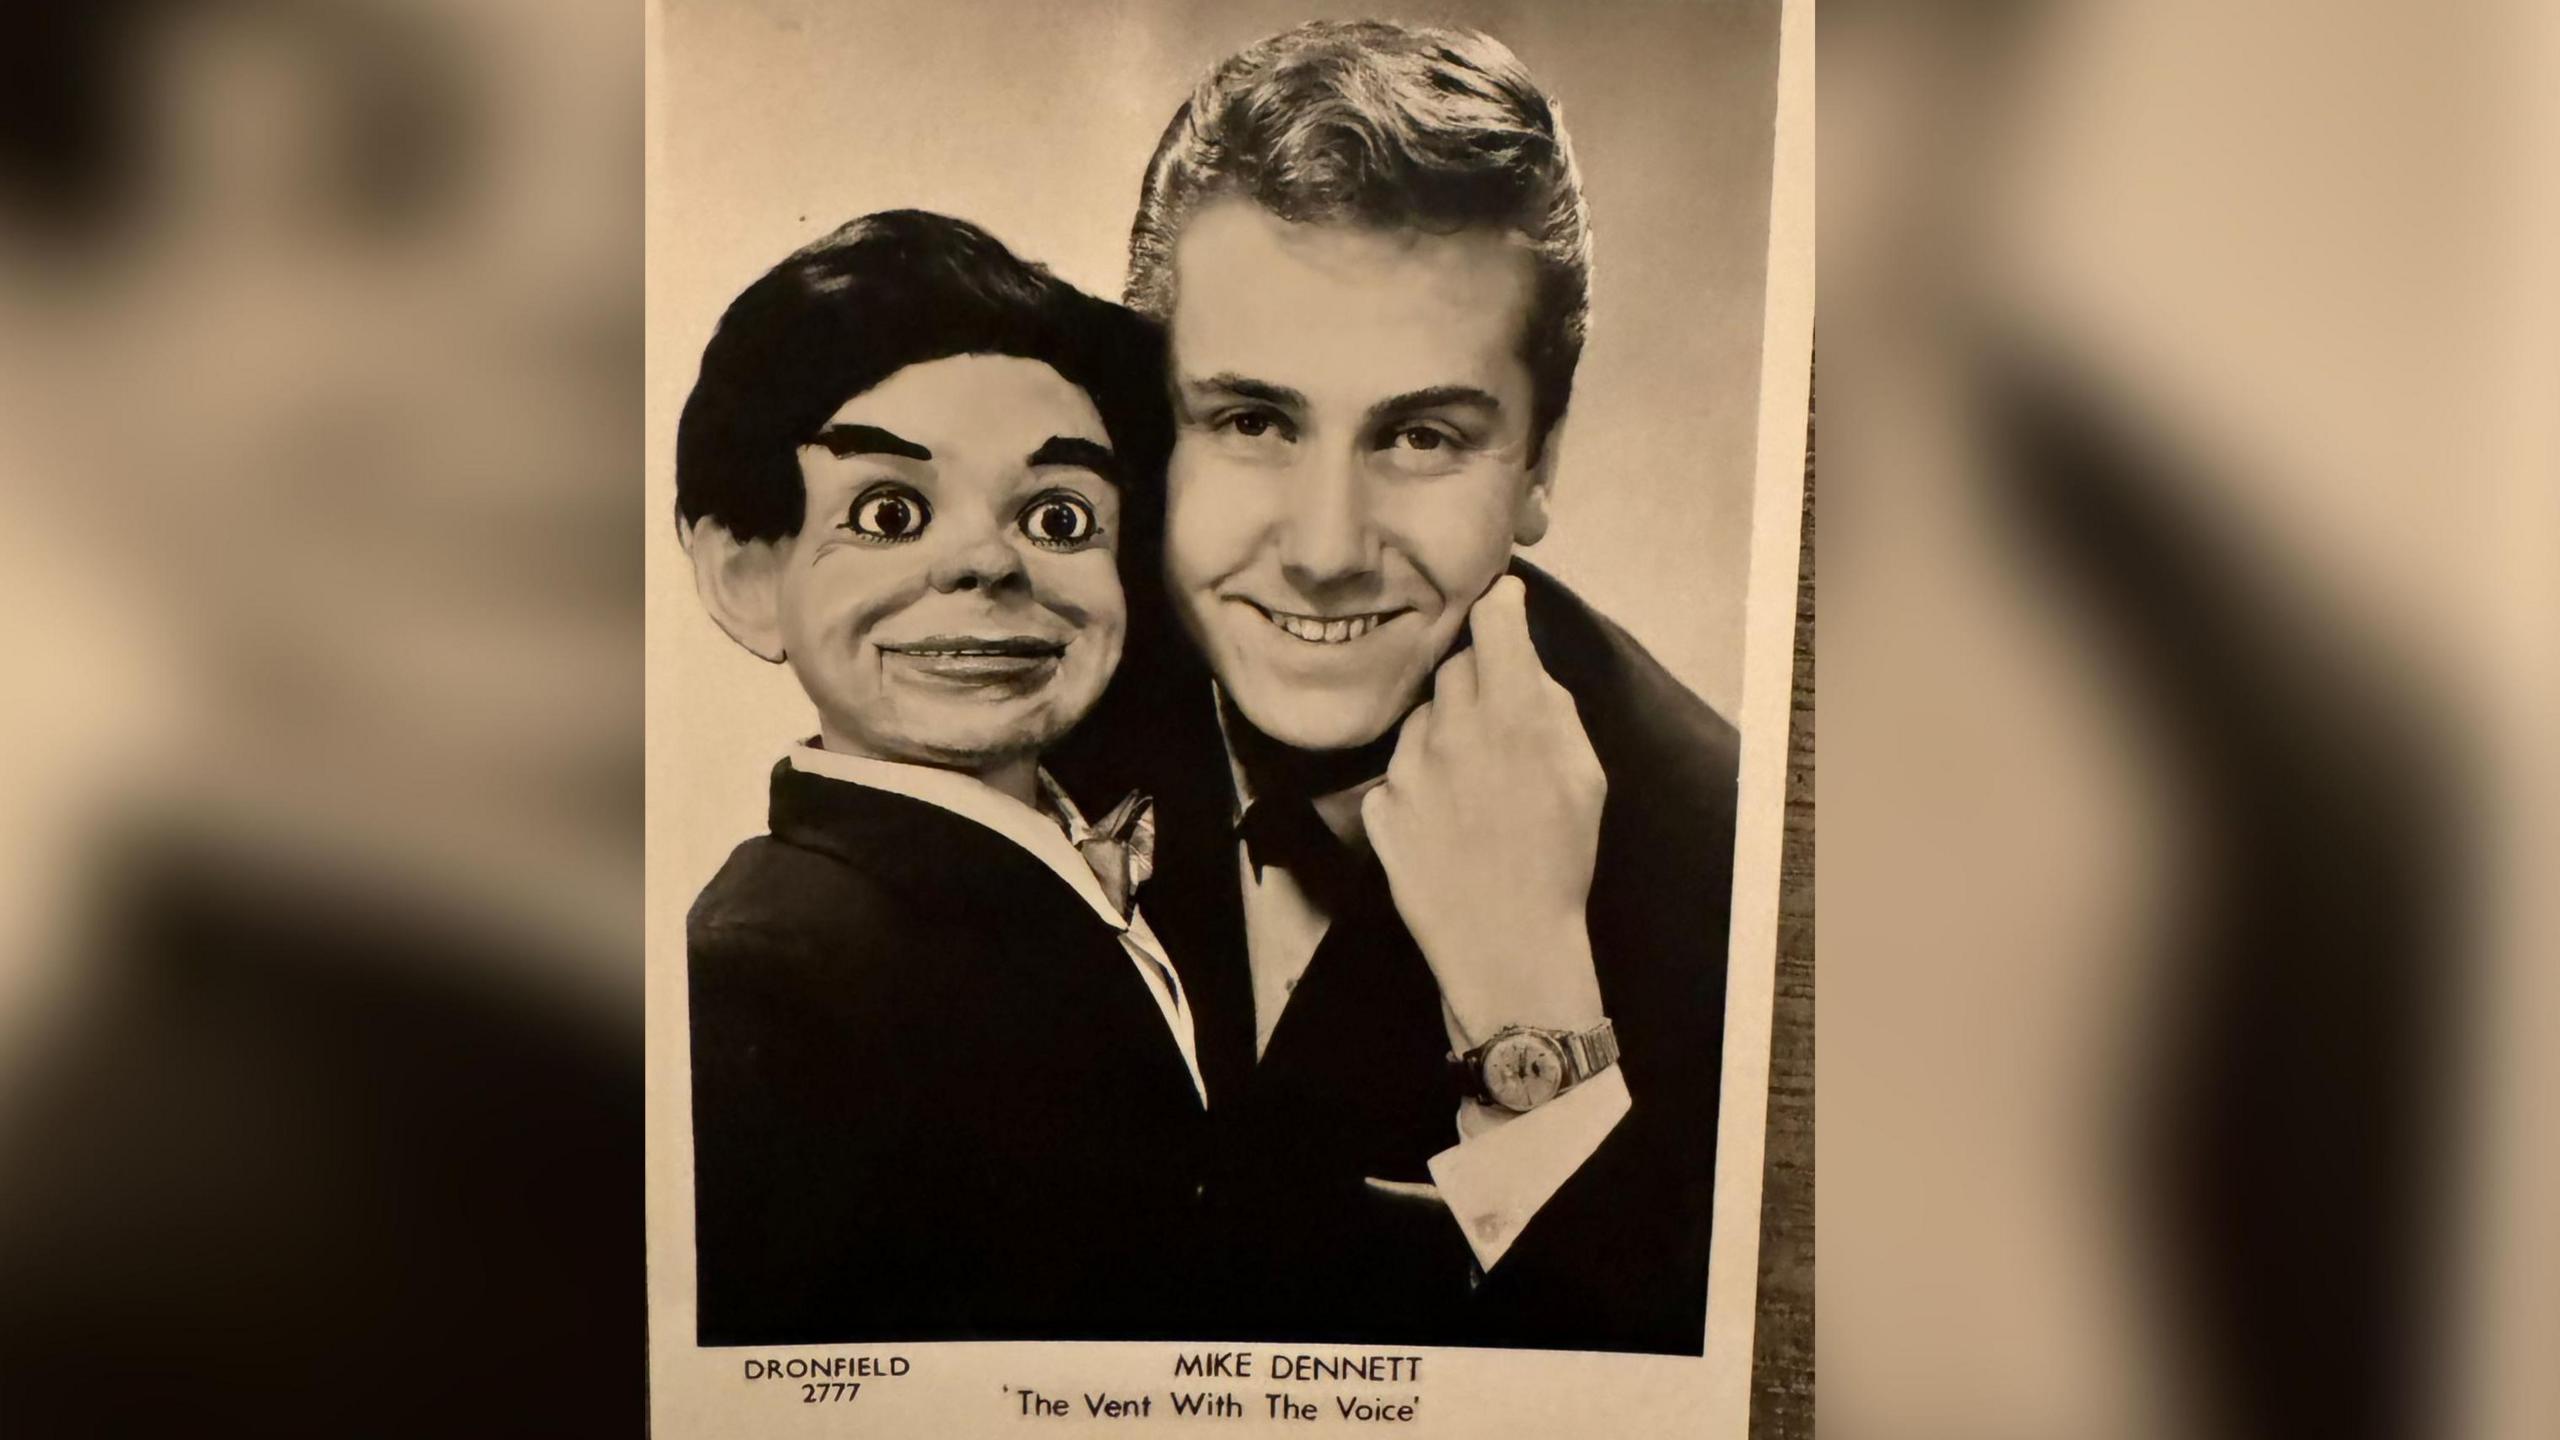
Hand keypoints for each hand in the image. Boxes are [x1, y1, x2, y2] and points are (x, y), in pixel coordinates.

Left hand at [1361, 577, 1606, 1047]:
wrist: (1506, 945)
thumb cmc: (1560, 860)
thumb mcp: (1585, 776)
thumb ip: (1553, 710)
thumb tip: (1526, 667)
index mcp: (1513, 714)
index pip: (1493, 622)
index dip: (1500, 604)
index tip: (1504, 600)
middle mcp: (1452, 729)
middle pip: (1454, 667)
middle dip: (1476, 678)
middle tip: (1498, 718)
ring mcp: (1407, 768)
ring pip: (1421, 719)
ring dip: (1442, 732)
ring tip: (1471, 784)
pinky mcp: (1379, 807)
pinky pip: (1397, 774)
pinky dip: (1418, 784)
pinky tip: (1444, 820)